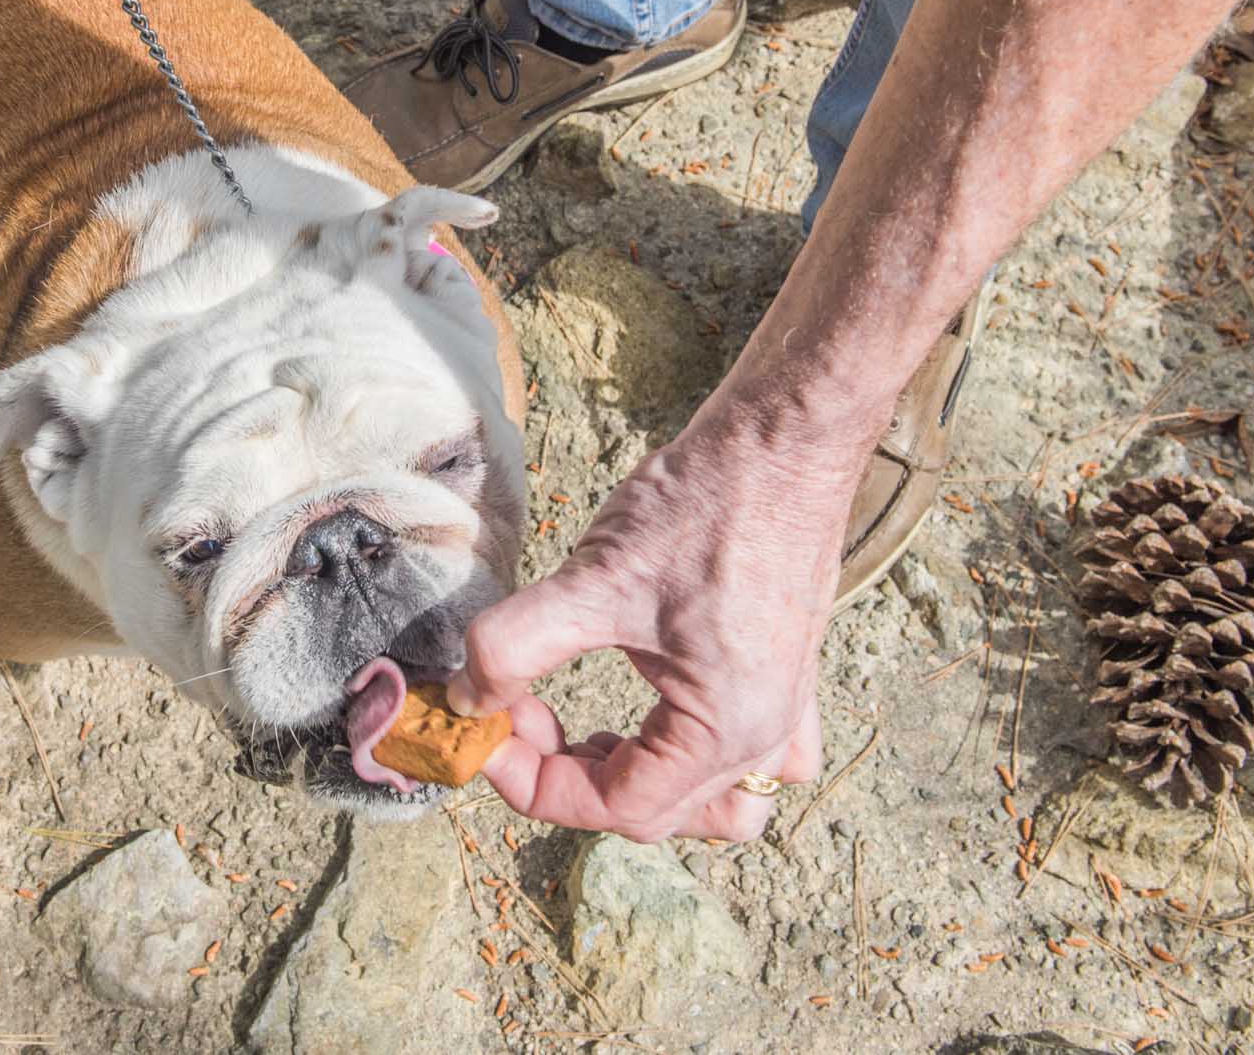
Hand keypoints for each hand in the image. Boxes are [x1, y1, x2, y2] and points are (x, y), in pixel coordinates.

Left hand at [449, 396, 868, 841]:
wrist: (784, 440)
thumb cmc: (705, 505)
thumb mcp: (592, 579)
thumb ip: (515, 646)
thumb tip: (467, 698)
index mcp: (726, 731)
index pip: (614, 806)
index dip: (532, 780)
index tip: (482, 730)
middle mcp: (766, 737)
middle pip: (655, 812)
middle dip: (569, 773)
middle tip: (515, 711)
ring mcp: (785, 708)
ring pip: (711, 800)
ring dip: (636, 779)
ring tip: (580, 728)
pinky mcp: (785, 673)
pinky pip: (751, 754)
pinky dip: (693, 754)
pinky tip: (653, 713)